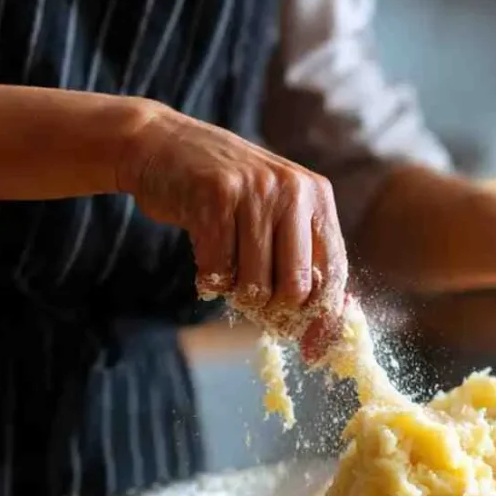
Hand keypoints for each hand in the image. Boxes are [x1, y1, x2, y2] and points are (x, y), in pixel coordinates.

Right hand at [116, 101, 347, 359]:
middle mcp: (293, 190)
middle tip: (254, 304)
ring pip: (255, 285)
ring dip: (237, 294)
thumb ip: (300, 263)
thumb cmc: (225, 196)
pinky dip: (209, 280)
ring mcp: (255, 191)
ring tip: (227, 271)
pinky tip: (205, 262)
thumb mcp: (273, 215)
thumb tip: (323, 336)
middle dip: (274, 310)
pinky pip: (218, 271)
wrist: (162, 146)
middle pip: (296, 287)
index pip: (332, 271)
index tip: (311, 349)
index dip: (322, 317)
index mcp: (317, 197)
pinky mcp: (215, 197)